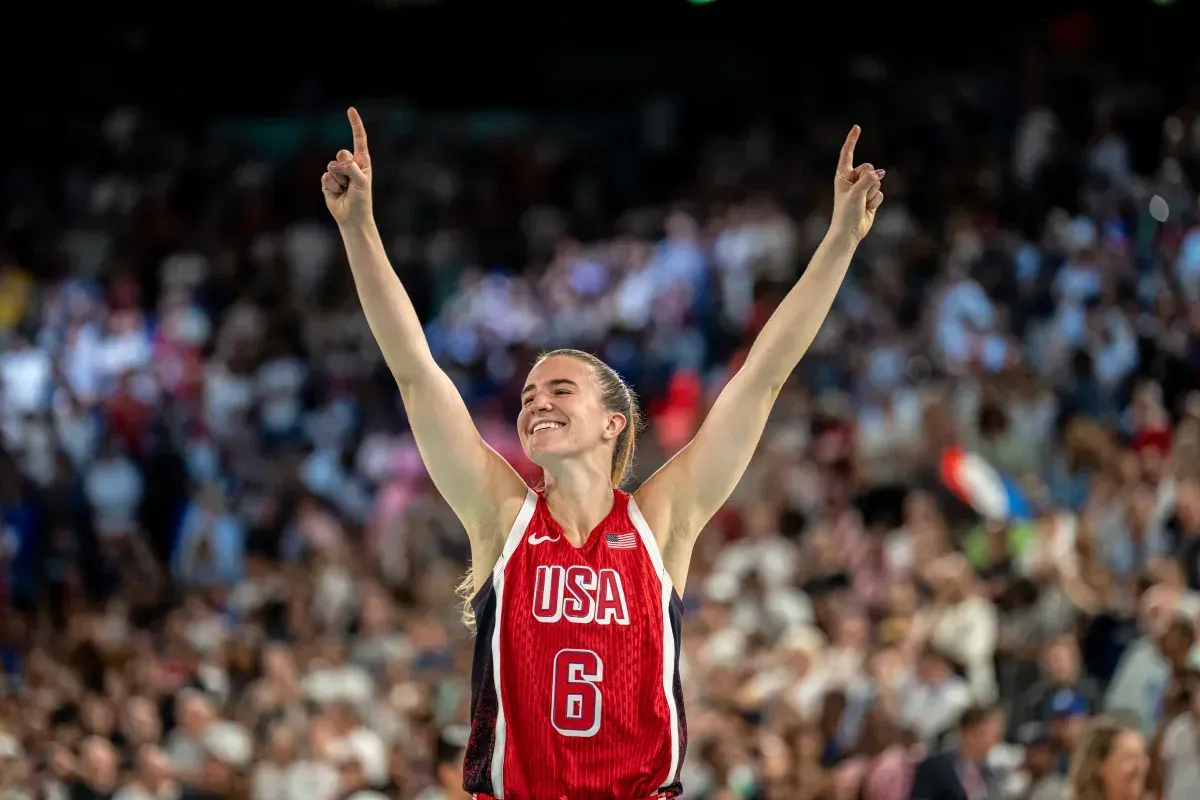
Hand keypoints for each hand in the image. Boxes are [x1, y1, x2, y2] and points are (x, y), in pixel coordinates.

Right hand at [322, 107, 373, 226]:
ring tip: (345, 190)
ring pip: (332, 166)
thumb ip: (352, 169)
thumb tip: (338, 161)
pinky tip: (337, 193)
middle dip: (345, 167)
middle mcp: (350, 164)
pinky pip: (325, 177)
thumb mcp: (362, 182)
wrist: (352, 217)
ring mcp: (338, 172)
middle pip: (341, 153)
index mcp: (362, 161)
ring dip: (339, 180)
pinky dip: (331, 186)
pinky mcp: (327, 180)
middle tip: (351, 182)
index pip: (358, 139)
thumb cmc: (362, 200)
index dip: (355, 124)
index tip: (350, 110)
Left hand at [831, 125, 884, 243]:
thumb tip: (881, 173)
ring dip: (872, 194)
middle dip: (869, 180)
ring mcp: (862, 188)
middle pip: (869, 168)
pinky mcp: (870, 197)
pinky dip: (876, 202)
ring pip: (877, 181)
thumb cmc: (846, 213)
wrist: (849, 232)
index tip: (857, 127)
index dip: (852, 140)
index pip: (847, 154)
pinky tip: (867, 209)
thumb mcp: (856, 193)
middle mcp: (852, 180)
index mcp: (842, 176)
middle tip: (860, 194)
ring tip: (862, 204)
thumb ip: (868, 179)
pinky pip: (880, 193)